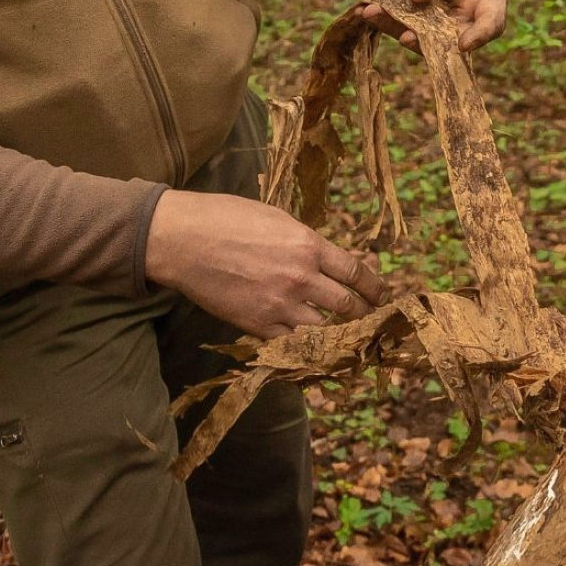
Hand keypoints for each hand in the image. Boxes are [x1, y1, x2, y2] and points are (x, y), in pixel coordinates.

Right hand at [144, 189, 388, 338]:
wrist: (184, 241)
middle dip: (364, 315)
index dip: (374, 287)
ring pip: (324, 329)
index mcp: (308, 245)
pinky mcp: (258, 325)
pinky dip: (305, 346)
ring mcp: (280, 305)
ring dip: (338, 334)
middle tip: (370, 320)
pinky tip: (312, 347)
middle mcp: (301, 278)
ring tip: (346, 337)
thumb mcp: (276, 219)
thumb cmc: (226, 219)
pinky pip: (292, 343)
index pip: (355, 272)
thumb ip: (306, 242)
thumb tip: (329, 259)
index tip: (381, 294)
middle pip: (348, 305)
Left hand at [360, 0, 508, 51]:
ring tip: (372, 13)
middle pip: (455, 39)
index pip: (493, 21)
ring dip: (398, 30)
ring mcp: (445, 27)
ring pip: (425, 39)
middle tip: (405, 37)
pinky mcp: (423, 28)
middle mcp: (469, 18)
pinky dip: (386, 22)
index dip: (481, 35)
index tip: (463, 45)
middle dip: (429, 41)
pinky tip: (366, 11)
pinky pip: (406, 29)